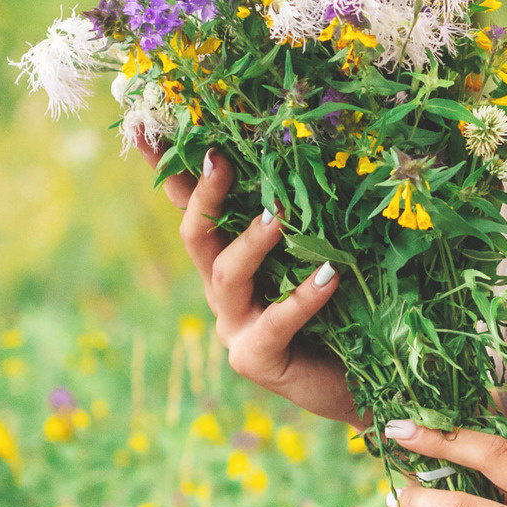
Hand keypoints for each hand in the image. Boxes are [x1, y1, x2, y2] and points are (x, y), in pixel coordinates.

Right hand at [136, 132, 359, 425]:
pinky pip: (276, 322)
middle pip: (195, 236)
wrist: (362, 381)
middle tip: (222, 159)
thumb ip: (307, 215)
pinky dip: (303, 296)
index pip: (190, 206)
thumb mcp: (319, 252)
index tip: (144, 125)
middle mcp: (222, 290)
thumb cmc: (344, 308)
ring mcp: (233, 326)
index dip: (167, 168)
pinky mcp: (255, 358)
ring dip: (250, 242)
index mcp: (229, 258)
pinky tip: (331, 275)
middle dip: (203, 196)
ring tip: (276, 215)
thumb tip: (316, 150)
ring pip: (227, 276)